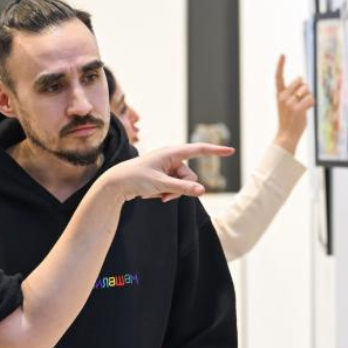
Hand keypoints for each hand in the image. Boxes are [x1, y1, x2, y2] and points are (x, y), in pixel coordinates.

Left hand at [102, 143, 234, 202]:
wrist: (116, 184)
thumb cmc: (136, 179)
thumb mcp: (161, 185)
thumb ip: (182, 188)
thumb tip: (202, 191)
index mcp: (171, 153)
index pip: (199, 150)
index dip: (216, 151)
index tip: (231, 150)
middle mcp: (171, 158)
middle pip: (190, 177)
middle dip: (182, 189)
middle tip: (166, 196)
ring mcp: (167, 168)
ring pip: (183, 185)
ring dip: (173, 193)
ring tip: (158, 197)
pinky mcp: (163, 177)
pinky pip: (174, 188)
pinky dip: (167, 193)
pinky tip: (153, 195)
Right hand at [272, 54, 314, 155]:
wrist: (286, 135)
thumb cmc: (290, 119)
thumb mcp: (288, 104)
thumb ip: (294, 92)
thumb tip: (302, 79)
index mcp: (279, 95)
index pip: (278, 77)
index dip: (281, 65)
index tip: (283, 54)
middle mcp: (283, 97)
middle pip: (300, 81)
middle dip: (304, 88)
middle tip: (301, 101)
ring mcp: (290, 103)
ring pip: (306, 89)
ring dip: (309, 97)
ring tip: (303, 107)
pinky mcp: (298, 108)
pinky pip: (310, 98)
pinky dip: (312, 103)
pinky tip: (307, 110)